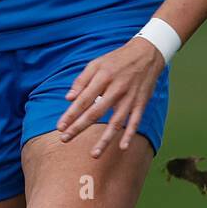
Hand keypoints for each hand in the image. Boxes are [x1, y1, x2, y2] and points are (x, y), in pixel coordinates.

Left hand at [55, 36, 165, 155]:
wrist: (147, 53)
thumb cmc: (117, 59)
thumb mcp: (96, 63)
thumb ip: (81, 80)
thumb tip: (68, 98)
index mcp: (103, 77)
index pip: (83, 100)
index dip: (71, 114)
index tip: (60, 127)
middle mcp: (116, 89)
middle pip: (95, 112)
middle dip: (79, 127)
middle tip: (65, 139)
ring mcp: (130, 97)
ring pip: (116, 122)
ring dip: (105, 139)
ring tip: (93, 154)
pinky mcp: (141, 103)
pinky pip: (135, 121)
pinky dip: (130, 135)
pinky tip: (123, 147)